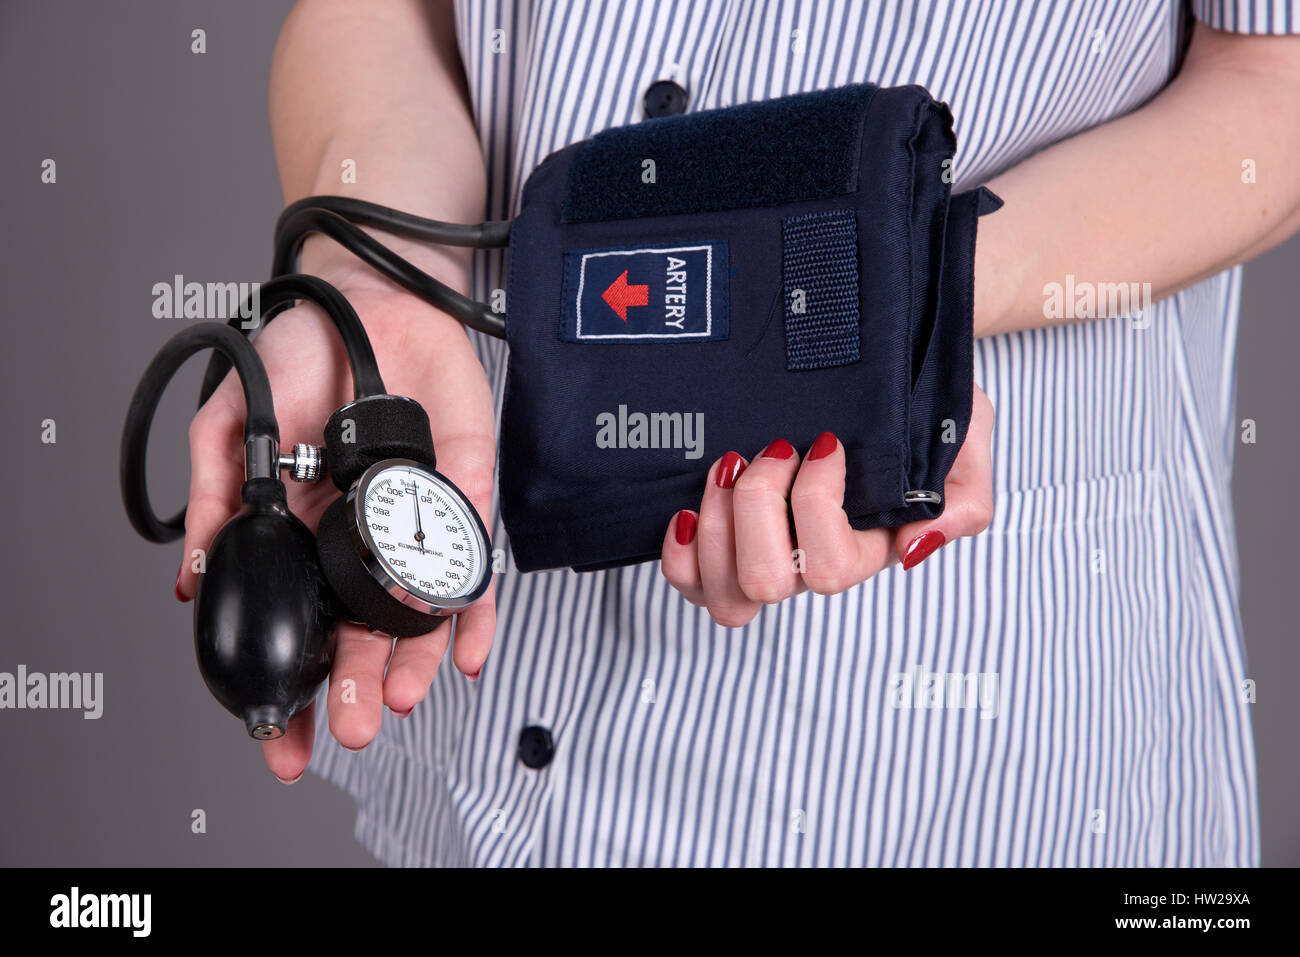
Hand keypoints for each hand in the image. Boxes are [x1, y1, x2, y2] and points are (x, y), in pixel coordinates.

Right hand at [179, 274, 496, 781]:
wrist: (367, 298)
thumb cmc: (299, 357)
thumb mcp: (234, 423)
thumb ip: (214, 495)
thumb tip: (190, 574)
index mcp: (303, 531)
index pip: (301, 621)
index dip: (291, 680)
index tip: (281, 732)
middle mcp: (360, 536)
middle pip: (362, 629)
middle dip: (354, 685)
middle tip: (348, 727)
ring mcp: (417, 518)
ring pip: (422, 607)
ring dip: (413, 658)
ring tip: (397, 697)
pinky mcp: (466, 490)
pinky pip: (477, 557)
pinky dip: (477, 605)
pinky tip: (471, 649)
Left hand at [660, 385, 993, 626]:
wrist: (882, 365)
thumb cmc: (921, 401)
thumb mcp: (966, 436)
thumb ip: (962, 499)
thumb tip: (912, 550)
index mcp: (867, 546)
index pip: (831, 568)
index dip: (815, 506)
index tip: (827, 443)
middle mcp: (810, 559)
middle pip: (766, 581)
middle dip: (757, 507)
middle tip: (773, 449)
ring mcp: (764, 554)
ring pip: (724, 593)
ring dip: (716, 524)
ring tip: (729, 465)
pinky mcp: (724, 540)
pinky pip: (689, 581)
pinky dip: (680, 552)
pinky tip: (690, 506)